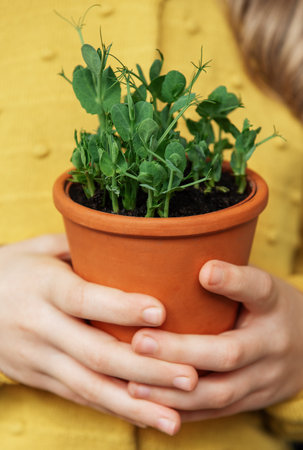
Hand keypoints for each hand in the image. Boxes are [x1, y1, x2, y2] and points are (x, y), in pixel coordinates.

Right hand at [0, 234, 197, 433]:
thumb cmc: (12, 269)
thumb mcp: (39, 248)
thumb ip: (81, 247)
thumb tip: (130, 241)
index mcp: (43, 287)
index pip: (84, 299)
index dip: (121, 308)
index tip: (161, 313)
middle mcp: (40, 326)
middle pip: (95, 353)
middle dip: (146, 369)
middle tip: (190, 377)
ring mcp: (38, 359)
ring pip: (90, 387)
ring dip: (135, 405)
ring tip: (175, 419)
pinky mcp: (39, 379)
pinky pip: (80, 397)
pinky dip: (113, 409)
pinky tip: (145, 417)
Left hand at [128, 260, 302, 422]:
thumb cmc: (266, 309)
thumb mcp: (258, 285)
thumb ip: (229, 276)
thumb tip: (180, 257)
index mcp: (272, 305)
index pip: (258, 289)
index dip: (233, 280)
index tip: (205, 271)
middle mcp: (272, 344)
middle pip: (227, 352)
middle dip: (180, 350)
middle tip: (140, 342)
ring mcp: (265, 378)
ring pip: (219, 392)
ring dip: (173, 390)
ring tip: (134, 383)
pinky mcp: (253, 401)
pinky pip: (216, 413)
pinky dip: (183, 410)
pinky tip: (152, 404)